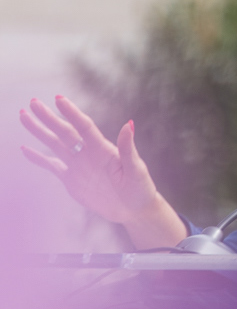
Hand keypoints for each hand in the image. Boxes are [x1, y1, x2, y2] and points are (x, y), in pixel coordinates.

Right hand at [19, 95, 185, 248]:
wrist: (134, 209)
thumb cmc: (140, 188)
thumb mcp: (136, 169)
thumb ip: (128, 149)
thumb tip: (128, 124)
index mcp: (103, 149)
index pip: (84, 126)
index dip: (72, 113)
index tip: (59, 99)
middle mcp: (88, 153)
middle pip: (64, 132)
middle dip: (48, 117)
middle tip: (33, 102)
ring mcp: (78, 165)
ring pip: (54, 144)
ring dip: (39, 131)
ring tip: (24, 116)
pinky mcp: (71, 179)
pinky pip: (52, 166)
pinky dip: (38, 158)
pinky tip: (25, 149)